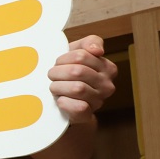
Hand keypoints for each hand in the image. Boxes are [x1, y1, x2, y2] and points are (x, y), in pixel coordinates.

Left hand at [32, 35, 118, 158]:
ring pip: (76, 88)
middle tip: (52, 75)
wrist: (64, 100)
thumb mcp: (78, 52)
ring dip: (58, 86)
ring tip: (54, 87)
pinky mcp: (87, 115)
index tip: (58, 63)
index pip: (81, 56)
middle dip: (58, 72)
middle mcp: (107, 85)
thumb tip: (97, 50)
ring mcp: (99, 101)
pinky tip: (59, 100)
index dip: (63, 58)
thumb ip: (90, 43)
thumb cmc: (69, 72)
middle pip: (77, 71)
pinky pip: (78, 107)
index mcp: (107, 67)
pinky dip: (64, 102)